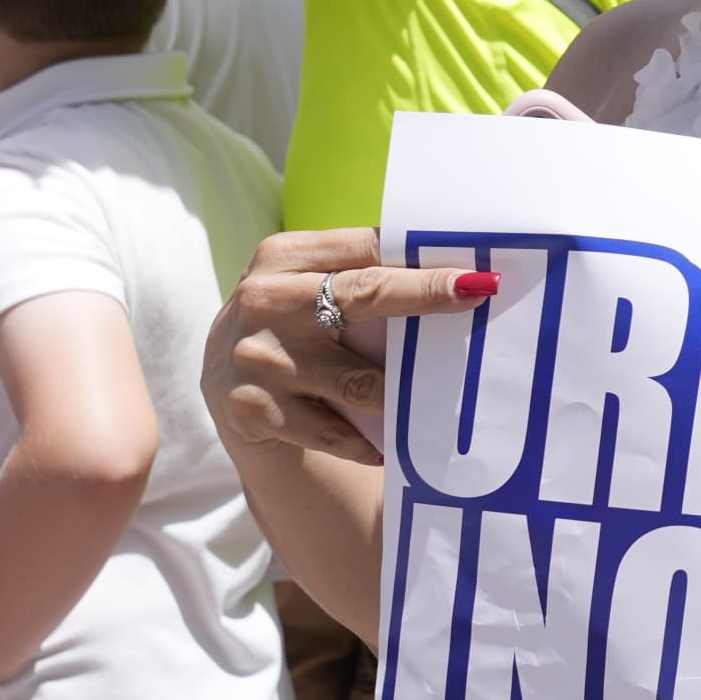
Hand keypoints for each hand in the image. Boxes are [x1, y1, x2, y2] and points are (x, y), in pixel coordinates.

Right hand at [203, 229, 492, 467]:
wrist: (224, 385)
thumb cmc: (290, 325)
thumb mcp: (303, 285)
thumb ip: (355, 275)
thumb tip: (450, 279)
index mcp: (281, 257)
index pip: (363, 250)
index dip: (419, 259)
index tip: (472, 270)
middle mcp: (265, 301)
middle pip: (364, 296)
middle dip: (425, 296)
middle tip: (476, 296)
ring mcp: (259, 358)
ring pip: (359, 381)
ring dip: (404, 393)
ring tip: (445, 400)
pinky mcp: (256, 410)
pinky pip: (336, 434)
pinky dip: (369, 444)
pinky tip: (390, 450)